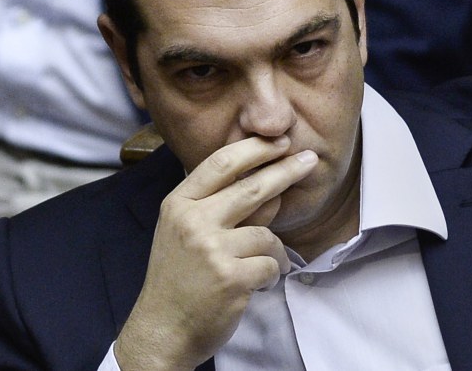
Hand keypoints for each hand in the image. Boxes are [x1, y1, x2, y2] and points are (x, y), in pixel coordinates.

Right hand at [114, 136, 317, 369]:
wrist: (162, 329)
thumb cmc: (178, 279)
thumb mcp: (185, 233)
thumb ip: (220, 208)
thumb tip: (271, 190)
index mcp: (179, 205)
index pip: (221, 164)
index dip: (254, 149)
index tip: (279, 141)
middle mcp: (192, 221)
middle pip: (252, 187)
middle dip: (286, 171)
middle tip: (310, 159)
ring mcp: (211, 249)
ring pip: (266, 234)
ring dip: (273, 252)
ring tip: (260, 267)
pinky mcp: (231, 277)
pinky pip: (271, 264)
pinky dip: (271, 275)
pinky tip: (256, 285)